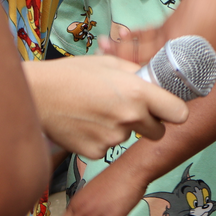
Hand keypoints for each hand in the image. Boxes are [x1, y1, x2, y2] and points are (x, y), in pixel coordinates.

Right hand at [24, 55, 188, 157]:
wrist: (35, 95)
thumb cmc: (71, 74)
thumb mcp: (108, 63)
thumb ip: (136, 74)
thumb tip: (153, 80)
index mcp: (138, 92)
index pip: (179, 113)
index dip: (174, 112)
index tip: (167, 110)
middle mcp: (130, 118)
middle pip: (158, 132)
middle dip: (149, 124)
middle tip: (127, 110)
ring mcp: (113, 138)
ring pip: (129, 138)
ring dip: (119, 128)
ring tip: (95, 111)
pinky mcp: (96, 152)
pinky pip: (107, 147)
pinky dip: (99, 139)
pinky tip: (84, 124)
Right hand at [103, 0, 215, 91]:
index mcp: (177, 48)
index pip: (156, 65)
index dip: (141, 73)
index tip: (125, 81)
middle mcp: (166, 39)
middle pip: (140, 52)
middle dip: (121, 57)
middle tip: (101, 60)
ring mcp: (163, 30)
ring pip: (139, 40)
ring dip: (121, 45)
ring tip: (102, 47)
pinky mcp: (164, 23)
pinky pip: (145, 31)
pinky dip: (133, 34)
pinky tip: (119, 35)